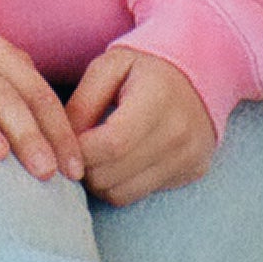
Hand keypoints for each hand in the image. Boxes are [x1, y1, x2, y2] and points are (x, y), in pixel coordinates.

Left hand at [65, 47, 216, 205]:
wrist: (201, 72)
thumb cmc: (146, 67)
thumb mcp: (110, 67)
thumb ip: (82, 102)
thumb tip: (62, 144)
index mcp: (158, 99)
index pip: (111, 145)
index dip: (79, 150)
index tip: (67, 140)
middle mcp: (179, 133)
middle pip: (113, 174)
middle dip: (84, 167)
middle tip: (78, 147)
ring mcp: (189, 157)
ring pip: (122, 193)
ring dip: (100, 180)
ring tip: (97, 154)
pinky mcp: (192, 172)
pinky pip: (141, 194)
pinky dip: (121, 184)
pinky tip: (121, 160)